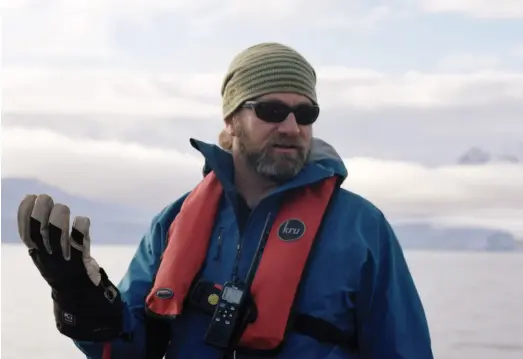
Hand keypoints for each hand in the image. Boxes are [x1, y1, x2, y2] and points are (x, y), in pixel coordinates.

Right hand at [17, 194, 123, 340]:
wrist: (81, 294)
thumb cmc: (65, 266)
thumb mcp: (50, 250)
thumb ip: (43, 229)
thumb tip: (35, 201)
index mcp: (38, 254)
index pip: (27, 233)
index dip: (25, 214)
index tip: (30, 196)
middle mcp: (48, 257)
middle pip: (40, 233)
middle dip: (41, 212)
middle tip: (46, 198)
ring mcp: (65, 260)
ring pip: (58, 237)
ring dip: (59, 218)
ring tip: (62, 208)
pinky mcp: (82, 262)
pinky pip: (80, 243)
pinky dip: (81, 229)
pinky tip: (82, 219)